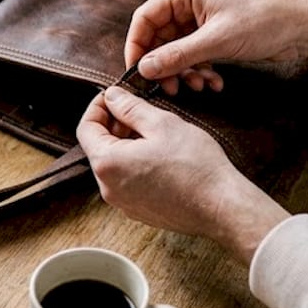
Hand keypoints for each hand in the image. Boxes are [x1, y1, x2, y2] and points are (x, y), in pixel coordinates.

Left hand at [76, 86, 290, 265]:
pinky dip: (135, 163)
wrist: (221, 206)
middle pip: (98, 147)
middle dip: (114, 125)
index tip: (114, 97)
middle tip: (138, 111)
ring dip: (126, 144)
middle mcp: (108, 188)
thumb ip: (130, 107)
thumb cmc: (195, 165)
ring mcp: (122, 203)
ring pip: (114, 164)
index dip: (97, 107)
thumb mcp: (161, 124)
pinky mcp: (138, 211)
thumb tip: (111, 97)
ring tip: (153, 132)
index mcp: (107, 163)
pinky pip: (127, 181)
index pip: (85, 128)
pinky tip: (159, 155)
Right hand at [126, 0, 307, 94]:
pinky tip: (214, 83)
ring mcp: (202, 20)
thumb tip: (144, 68)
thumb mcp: (217, 40)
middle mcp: (189, 3)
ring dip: (185, 72)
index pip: (145, 18)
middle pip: (159, 38)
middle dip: (164, 65)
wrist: (302, 25)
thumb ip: (178, 55)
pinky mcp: (214, 35)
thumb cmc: (263, 20)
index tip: (137, 73)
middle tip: (170, 88)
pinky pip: (195, 56)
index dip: (137, 46)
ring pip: (177, 50)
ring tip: (199, 86)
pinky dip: (200, 71)